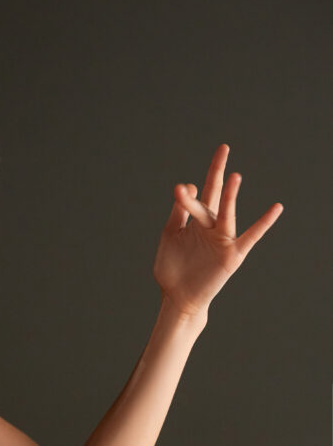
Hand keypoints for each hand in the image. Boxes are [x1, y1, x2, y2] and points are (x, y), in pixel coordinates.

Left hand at [153, 144, 283, 318]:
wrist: (177, 297)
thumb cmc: (173, 268)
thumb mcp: (170, 235)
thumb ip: (178, 213)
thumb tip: (186, 186)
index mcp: (196, 221)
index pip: (197, 196)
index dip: (187, 193)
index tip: (180, 191)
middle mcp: (211, 226)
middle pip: (215, 195)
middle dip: (217, 172)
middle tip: (223, 147)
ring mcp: (222, 239)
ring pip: (227, 213)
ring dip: (230, 195)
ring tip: (234, 176)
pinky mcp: (231, 255)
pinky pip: (251, 237)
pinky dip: (264, 223)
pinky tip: (276, 208)